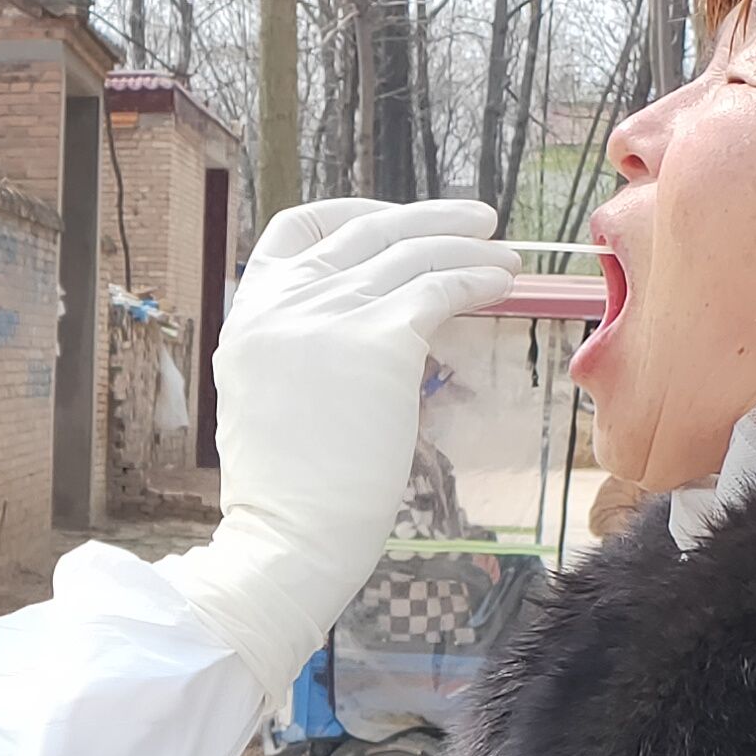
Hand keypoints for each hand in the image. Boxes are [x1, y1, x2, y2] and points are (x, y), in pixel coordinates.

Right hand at [160, 198, 538, 683]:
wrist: (287, 538)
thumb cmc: (289, 496)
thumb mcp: (270, 400)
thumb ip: (301, 351)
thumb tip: (370, 329)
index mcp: (248, 317)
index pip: (293, 234)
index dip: (351, 217)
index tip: (392, 223)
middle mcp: (282, 305)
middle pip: (364, 232)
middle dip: (430, 218)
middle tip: (480, 220)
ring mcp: (326, 317)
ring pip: (410, 255)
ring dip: (468, 247)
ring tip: (508, 256)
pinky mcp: (377, 340)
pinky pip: (439, 288)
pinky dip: (476, 278)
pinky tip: (503, 284)